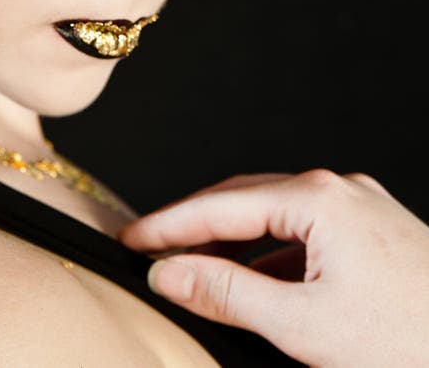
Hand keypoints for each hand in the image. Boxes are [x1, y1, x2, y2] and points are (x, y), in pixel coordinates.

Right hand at [117, 170, 428, 366]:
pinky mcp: (373, 230)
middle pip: (246, 199)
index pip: (221, 206)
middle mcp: (339, 189)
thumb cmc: (407, 342)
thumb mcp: (304, 325)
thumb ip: (228, 294)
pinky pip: (307, 231)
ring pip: (276, 215)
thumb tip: (170, 272)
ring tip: (197, 269)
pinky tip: (258, 281)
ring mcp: (360, 207)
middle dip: (197, 226)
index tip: (131, 240)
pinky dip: (272, 253)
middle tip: (153, 250)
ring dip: (235, 241)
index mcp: (319, 199)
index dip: (170, 224)